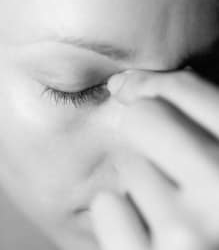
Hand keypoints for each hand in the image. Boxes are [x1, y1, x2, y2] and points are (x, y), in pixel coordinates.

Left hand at [90, 69, 218, 249]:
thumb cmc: (215, 216)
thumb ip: (205, 126)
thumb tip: (127, 82)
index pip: (185, 89)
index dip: (151, 83)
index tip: (130, 88)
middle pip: (142, 116)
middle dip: (141, 129)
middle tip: (157, 156)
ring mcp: (189, 234)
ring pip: (125, 164)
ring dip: (139, 183)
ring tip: (168, 211)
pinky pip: (108, 207)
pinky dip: (119, 218)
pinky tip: (145, 234)